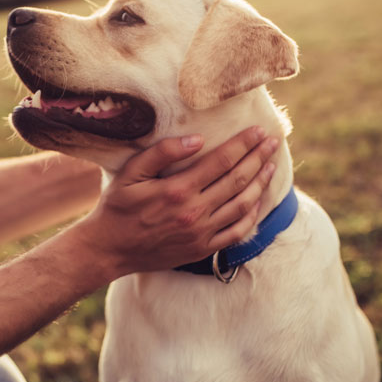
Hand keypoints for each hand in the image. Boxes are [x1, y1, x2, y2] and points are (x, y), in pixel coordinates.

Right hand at [74, 126, 278, 278]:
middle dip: (258, 158)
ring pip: (242, 205)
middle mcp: (194, 212)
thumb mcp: (131, 173)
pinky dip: (252, 215)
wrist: (109, 249)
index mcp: (177, 190)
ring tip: (271, 166)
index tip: (258, 131)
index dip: (243, 144)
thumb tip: (197, 139)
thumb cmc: (117, 207)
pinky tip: (258, 200)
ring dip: (260, 183)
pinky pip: (237, 232)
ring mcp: (201, 233)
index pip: (221, 161)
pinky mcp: (202, 249)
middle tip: (273, 142)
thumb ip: (161, 153)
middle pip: (237, 180)